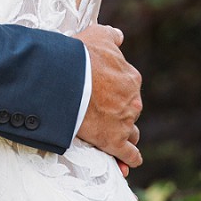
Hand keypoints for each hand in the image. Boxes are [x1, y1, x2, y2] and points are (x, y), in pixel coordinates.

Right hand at [75, 23, 142, 174]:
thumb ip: (111, 35)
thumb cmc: (80, 55)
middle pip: (130, 111)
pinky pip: (129, 155)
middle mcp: (133, 101)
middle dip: (120, 113)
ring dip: (125, 136)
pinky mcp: (115, 141)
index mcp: (131, 78)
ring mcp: (125, 122)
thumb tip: (119, 36)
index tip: (103, 94)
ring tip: (114, 140)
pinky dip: (128, 160)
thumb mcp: (97, 35)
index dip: (116, 92)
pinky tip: (126, 164)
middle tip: (101, 114)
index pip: (128, 88)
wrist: (66, 78)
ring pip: (131, 132)